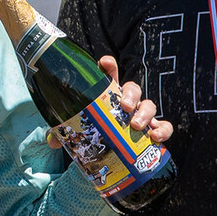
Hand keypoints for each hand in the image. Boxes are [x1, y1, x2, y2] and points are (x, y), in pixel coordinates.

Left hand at [44, 55, 172, 148]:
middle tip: (124, 107)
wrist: (111, 152)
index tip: (105, 62)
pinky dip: (163, 130)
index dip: (108, 66)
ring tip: (137, 125)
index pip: (110, 75)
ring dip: (145, 113)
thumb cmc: (96, 134)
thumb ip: (65, 133)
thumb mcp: (79, 131)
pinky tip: (155, 137)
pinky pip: (164, 126)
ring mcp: (141, 115)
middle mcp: (127, 102)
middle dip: (131, 95)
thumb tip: (52, 141)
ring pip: (149, 105)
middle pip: (133, 89)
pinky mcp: (153, 130)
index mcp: (109, 96)